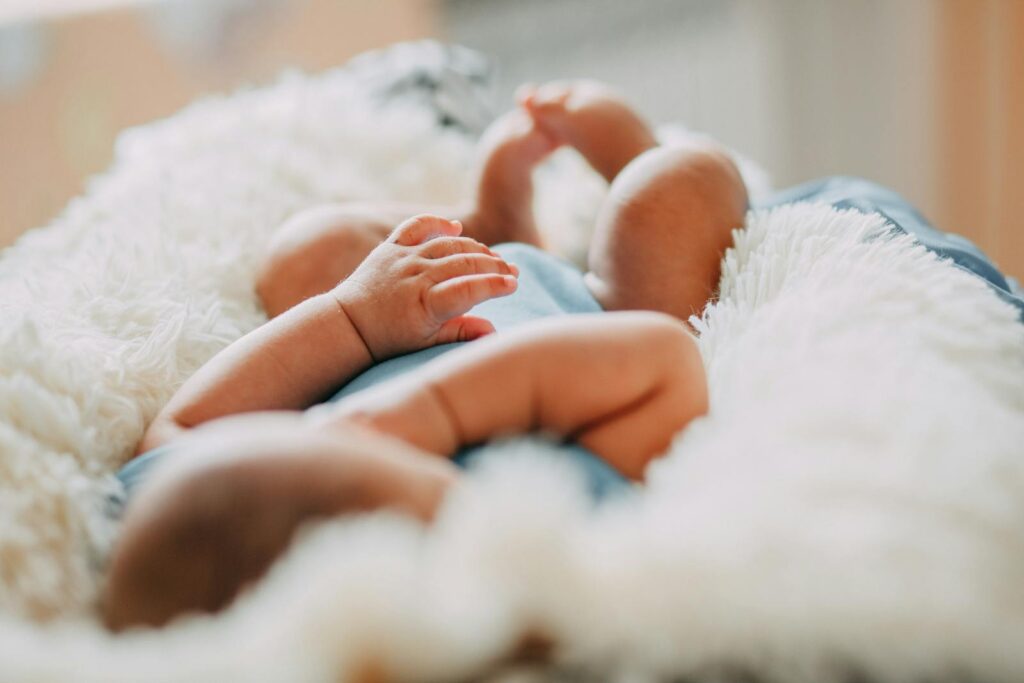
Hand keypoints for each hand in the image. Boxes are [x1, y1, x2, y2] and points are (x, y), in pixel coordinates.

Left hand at [332, 214, 518, 360]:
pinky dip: (437, 223)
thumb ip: (460, 333)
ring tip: (494, 257)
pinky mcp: (391, 247)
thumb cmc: (390, 339)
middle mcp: (415, 276)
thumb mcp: (426, 343)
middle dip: (494, 265)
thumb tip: (493, 331)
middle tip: (513, 271)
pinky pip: (417, 226)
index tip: (513, 285)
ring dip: (475, 247)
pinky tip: (457, 228)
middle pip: (464, 262)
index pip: (468, 288)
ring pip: (448, 244)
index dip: (494, 285)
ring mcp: (403, 258)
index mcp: (425, 303)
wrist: (349, 324)